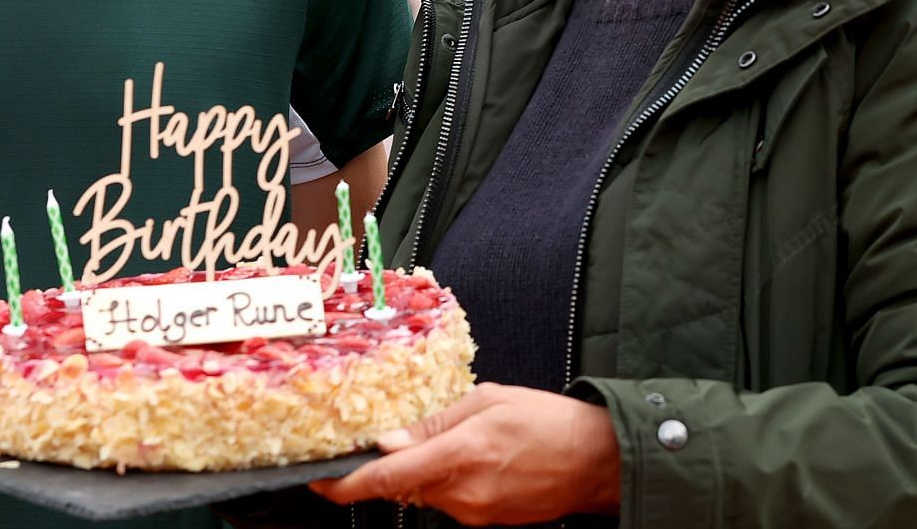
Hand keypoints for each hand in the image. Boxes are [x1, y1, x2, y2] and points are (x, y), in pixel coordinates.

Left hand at [309, 384, 621, 524]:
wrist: (597, 461)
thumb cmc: (549, 422)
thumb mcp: (487, 400)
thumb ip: (433, 422)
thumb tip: (389, 440)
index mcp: (460, 455)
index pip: (388, 479)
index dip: (346, 485)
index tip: (319, 482)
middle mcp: (463, 493)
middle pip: (403, 485)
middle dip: (395, 462)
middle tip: (405, 434)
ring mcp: (475, 513)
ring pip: (425, 491)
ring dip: (427, 468)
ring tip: (463, 438)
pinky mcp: (485, 521)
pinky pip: (450, 499)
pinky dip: (448, 478)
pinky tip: (477, 457)